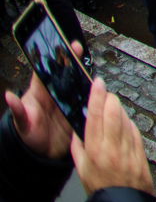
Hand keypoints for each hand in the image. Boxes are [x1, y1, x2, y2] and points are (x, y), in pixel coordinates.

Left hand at [3, 40, 83, 158]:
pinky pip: (86, 102)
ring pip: (77, 85)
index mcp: (40, 94)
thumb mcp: (22, 124)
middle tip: (78, 46)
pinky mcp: (77, 113)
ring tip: (91, 63)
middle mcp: (55, 95)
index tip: (59, 46)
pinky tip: (100, 89)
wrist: (40, 155)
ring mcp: (66, 103)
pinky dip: (93, 96)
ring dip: (84, 76)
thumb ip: (18, 110)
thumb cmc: (27, 136)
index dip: (54, 58)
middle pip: (64, 74)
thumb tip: (9, 95)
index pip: (47, 71)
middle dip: (71, 60)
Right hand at [70, 78, 153, 195]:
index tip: (98, 82)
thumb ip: (78, 147)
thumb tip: (78, 129)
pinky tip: (123, 121)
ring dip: (119, 109)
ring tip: (112, 107)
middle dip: (110, 98)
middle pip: (114, 112)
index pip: (96, 116)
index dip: (97, 96)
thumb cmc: (99, 187)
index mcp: (94, 151)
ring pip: (125, 118)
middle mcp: (112, 147)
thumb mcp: (81, 170)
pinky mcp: (141, 148)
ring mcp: (129, 147)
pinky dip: (128, 121)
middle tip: (105, 93)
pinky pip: (134, 129)